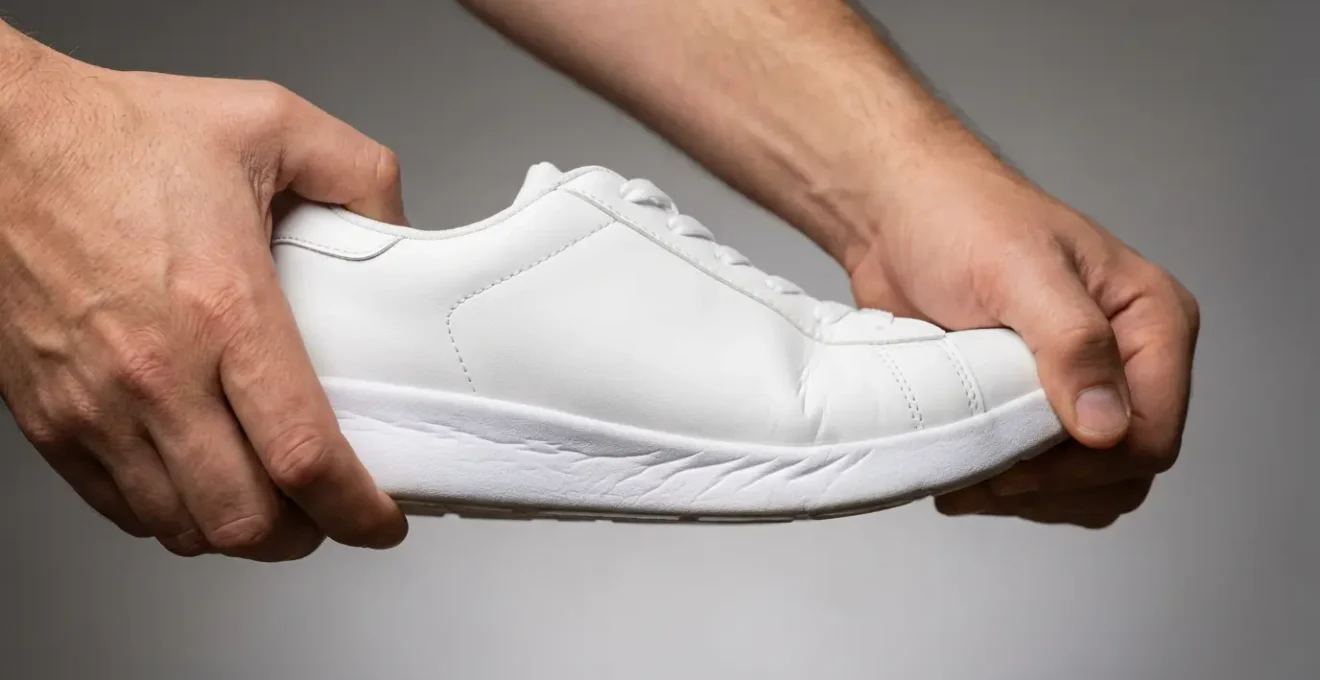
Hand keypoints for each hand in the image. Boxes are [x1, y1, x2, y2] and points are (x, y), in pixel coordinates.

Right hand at [0, 38, 407, 558]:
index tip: (382, 519)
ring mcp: (97, 405)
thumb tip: (399, 229)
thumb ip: (359, 173)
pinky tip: (200, 486)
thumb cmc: (115, 136)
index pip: (304, 454)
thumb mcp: (270, 122)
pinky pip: (119, 508)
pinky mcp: (50, 417)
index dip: (357, 509)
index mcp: (224, 309)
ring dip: (240, 534)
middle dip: (307, 534)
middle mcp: (158, 373)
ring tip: (273, 504)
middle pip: (245, 520)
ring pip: (182, 528)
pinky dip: (172, 516)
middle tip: (333, 512)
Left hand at [850, 149, 1199, 528]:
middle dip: (1054, 488)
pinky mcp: (1035, 407)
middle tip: (983, 477)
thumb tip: (1106, 426)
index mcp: (1152, 321)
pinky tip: (965, 470)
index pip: (1153, 434)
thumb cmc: (958, 218)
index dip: (1088, 467)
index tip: (1018, 468)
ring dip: (1028, 497)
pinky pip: (1043, 480)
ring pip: (1086, 488)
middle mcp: (1128, 360)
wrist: (896, 214)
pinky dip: (1007, 488)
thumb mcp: (1017, 269)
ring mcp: (1081, 388)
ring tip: (967, 474)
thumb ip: (1071, 342)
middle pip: (1124, 472)